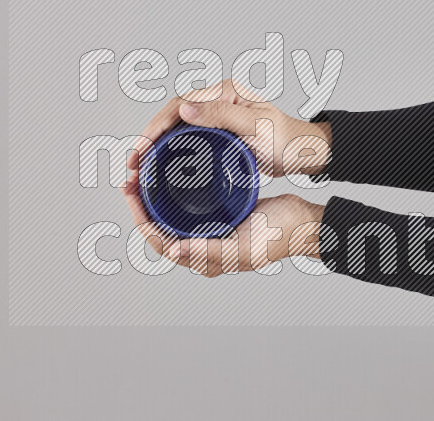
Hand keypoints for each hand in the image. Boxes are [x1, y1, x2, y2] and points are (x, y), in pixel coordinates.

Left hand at [123, 175, 324, 276]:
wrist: (303, 220)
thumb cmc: (280, 236)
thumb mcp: (245, 247)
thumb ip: (211, 252)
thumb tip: (174, 252)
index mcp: (205, 259)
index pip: (161, 243)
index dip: (142, 220)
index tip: (132, 195)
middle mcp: (203, 247)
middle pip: (160, 229)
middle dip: (141, 206)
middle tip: (130, 179)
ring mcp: (210, 231)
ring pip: (171, 217)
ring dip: (154, 198)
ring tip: (142, 176)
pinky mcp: (219, 215)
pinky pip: (188, 206)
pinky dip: (173, 192)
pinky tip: (169, 175)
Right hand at [127, 79, 331, 177]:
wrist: (303, 153)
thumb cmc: (286, 139)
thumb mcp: (256, 126)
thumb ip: (222, 115)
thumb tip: (183, 107)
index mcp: (225, 92)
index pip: (180, 103)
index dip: (156, 124)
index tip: (142, 146)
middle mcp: (217, 100)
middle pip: (172, 115)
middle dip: (149, 138)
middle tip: (134, 163)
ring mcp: (217, 117)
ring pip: (176, 129)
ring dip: (155, 147)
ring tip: (140, 169)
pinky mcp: (217, 133)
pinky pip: (187, 140)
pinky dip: (170, 153)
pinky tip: (160, 168)